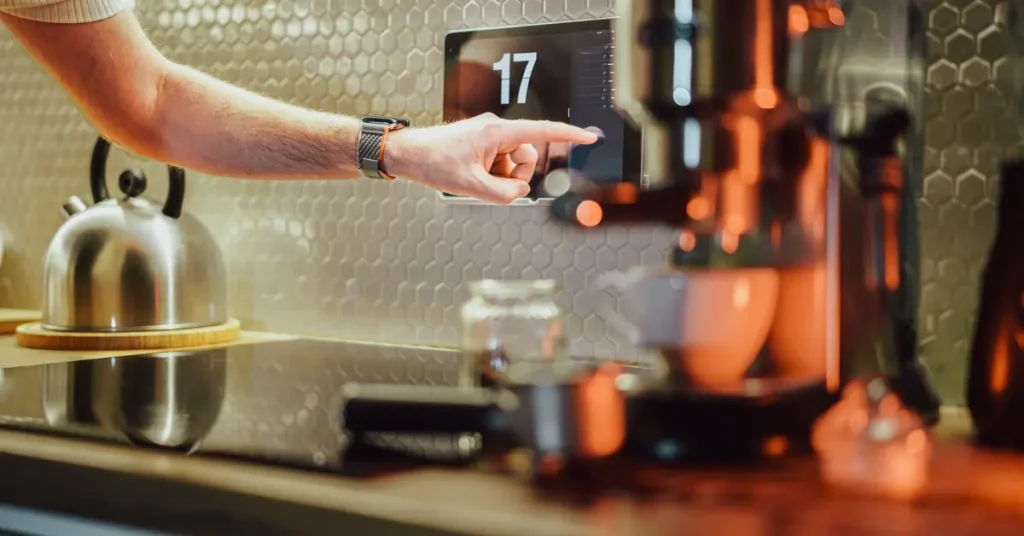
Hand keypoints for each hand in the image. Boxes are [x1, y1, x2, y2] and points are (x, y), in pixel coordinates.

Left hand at [385, 113, 599, 204]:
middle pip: (526, 157)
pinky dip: (490, 175)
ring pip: (512, 163)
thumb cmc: (434, 163)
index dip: (569, 136)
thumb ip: (505, 194)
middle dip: (513, 175)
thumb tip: (520, 191)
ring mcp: (489, 137)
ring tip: (474, 178)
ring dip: (499, 177)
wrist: (408, 154)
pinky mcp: (482, 143)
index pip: (542, 132)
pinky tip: (470, 175)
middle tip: (487, 182)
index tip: (590, 137)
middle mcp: (496, 130)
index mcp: (497, 133)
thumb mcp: (472, 186)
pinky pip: (499, 163)